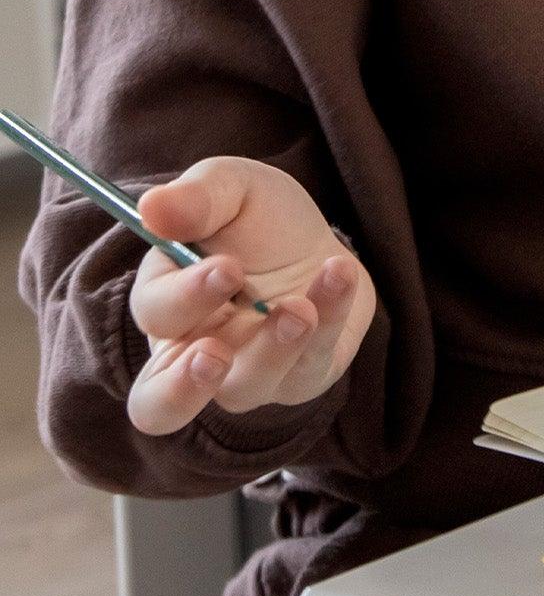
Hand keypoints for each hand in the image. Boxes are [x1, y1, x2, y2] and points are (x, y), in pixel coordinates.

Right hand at [122, 157, 376, 437]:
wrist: (320, 239)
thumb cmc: (258, 218)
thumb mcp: (231, 189)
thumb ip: (195, 198)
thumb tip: (152, 208)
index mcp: (165, 305)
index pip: (154, 318)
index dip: (185, 297)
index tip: (227, 268)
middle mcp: (193, 353)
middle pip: (157, 406)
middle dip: (183, 386)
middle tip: (214, 352)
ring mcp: (247, 374)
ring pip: (243, 390)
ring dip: (273, 349)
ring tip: (299, 307)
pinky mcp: (300, 377)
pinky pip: (309, 367)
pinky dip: (329, 321)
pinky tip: (340, 276)